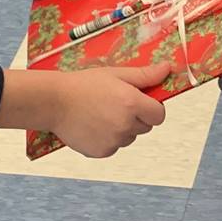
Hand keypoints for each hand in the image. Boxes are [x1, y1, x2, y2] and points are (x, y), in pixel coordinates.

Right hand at [50, 61, 170, 156]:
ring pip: (129, 137)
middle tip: (115, 104)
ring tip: (100, 114)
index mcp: (132, 104)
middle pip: (145, 127)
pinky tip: (93, 125)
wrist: (54, 102)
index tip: (140, 102)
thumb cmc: (83, 85)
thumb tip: (167, 69)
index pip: (159, 115)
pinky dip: (107, 139)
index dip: (151, 108)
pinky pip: (114, 146)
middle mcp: (125, 125)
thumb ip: (145, 75)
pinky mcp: (102, 152)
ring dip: (122, 129)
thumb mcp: (115, 74)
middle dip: (136, 117)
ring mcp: (114, 141)